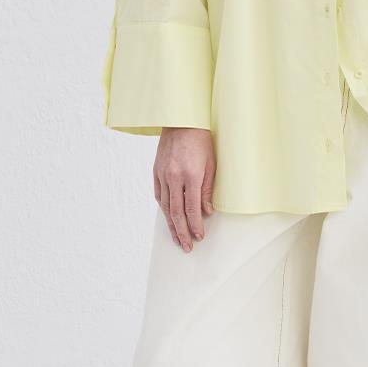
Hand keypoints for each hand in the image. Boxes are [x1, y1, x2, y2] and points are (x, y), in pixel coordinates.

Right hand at [154, 128, 215, 250]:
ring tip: (177, 239)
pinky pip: (158, 195)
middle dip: (182, 232)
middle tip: (187, 247)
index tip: (199, 237)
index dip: (195, 225)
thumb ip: (207, 190)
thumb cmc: (201, 140)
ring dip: (171, 225)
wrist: (182, 120)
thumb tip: (207, 211)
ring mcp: (162, 174)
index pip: (191, 209)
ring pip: (165, 207)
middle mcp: (173, 177)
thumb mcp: (211, 164)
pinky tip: (168, 218)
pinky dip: (164, 209)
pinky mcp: (156, 171)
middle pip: (176, 212)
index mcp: (190, 175)